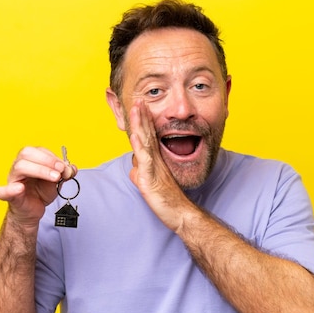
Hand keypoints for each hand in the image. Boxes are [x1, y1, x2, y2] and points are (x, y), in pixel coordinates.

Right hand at [0, 146, 77, 227]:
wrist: (34, 210)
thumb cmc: (41, 192)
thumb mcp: (56, 181)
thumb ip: (64, 173)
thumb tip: (72, 168)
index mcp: (29, 160)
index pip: (38, 150)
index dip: (53, 156)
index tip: (64, 166)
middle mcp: (19, 167)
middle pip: (26, 153)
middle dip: (47, 160)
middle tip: (60, 170)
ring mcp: (13, 180)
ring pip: (19, 167)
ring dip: (40, 170)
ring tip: (55, 178)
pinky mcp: (9, 195)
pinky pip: (3, 191)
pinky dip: (10, 189)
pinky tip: (19, 188)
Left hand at [128, 100, 194, 230]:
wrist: (179, 213)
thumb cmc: (168, 200)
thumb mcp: (150, 184)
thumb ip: (141, 174)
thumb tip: (133, 170)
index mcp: (156, 160)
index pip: (149, 136)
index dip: (144, 120)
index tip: (140, 105)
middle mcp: (156, 160)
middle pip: (147, 133)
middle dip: (142, 116)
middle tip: (138, 99)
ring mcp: (154, 167)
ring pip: (146, 142)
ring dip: (140, 124)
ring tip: (136, 108)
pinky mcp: (151, 177)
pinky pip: (145, 160)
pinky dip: (140, 147)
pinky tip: (135, 136)